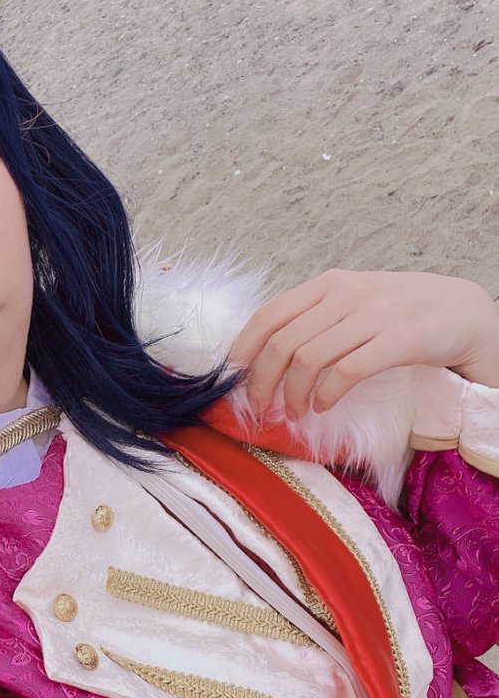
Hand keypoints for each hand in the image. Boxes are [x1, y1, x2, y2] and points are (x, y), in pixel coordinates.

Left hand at [226, 269, 498, 419]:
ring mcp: (372, 315)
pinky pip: (346, 372)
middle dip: (262, 383)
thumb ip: (315, 319)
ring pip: (309, 360)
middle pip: (282, 343)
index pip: (268, 316)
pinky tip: (323, 406)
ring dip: (293, 395)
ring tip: (295, 412)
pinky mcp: (398, 340)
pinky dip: (326, 395)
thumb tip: (266, 353)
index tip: (233, 378)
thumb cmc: (400, 313)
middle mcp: (345, 295)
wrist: (462, 311)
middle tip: (261, 408)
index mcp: (327, 285)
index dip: (243, 350)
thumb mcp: (353, 303)